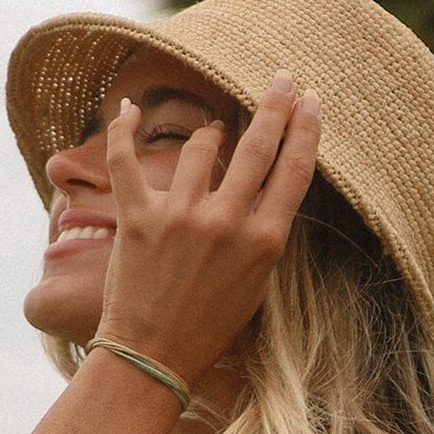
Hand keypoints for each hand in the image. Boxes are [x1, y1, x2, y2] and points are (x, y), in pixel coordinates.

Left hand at [94, 70, 320, 385]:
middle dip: (274, 104)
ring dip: (210, 135)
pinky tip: (126, 110)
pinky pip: (126, 159)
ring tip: (214, 137)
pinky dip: (123, 130)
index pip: (295, 169)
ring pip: (204, 146)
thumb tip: (267, 185)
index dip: (306, 128)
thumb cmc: (208, 327)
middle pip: (259, 145)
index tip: (310, 99)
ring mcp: (181, 218)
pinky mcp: (139, 219)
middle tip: (281, 78)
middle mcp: (227, 223)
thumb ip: (265, 234)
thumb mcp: (257, 285)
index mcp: (264, 241)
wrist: (153, 355)